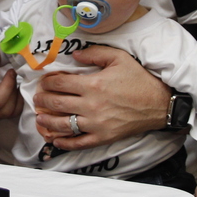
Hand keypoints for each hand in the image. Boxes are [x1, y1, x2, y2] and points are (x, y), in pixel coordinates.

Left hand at [32, 46, 167, 150]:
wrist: (158, 104)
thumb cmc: (139, 80)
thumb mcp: (119, 58)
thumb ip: (95, 53)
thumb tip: (75, 55)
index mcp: (93, 84)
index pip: (60, 83)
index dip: (48, 82)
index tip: (45, 82)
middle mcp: (91, 105)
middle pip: (56, 104)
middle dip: (42, 101)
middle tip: (37, 99)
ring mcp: (95, 124)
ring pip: (62, 125)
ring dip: (47, 121)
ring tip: (40, 117)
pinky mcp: (102, 137)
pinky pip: (78, 143)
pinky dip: (64, 143)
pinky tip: (55, 140)